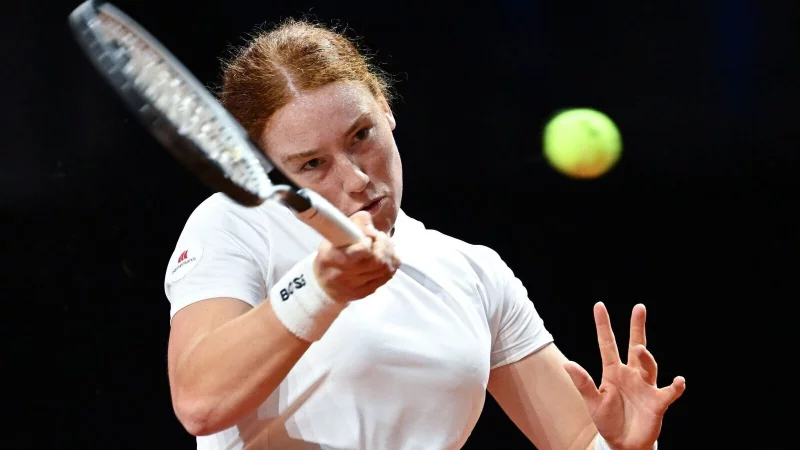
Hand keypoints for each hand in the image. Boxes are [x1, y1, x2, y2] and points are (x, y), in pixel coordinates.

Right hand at [314, 211, 399, 302]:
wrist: (324, 286)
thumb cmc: (330, 255)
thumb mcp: (332, 236)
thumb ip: (351, 225)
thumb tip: (368, 220)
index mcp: (332, 258)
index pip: (361, 250)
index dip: (369, 241)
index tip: (368, 236)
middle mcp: (343, 275)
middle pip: (377, 260)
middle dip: (384, 245)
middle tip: (380, 237)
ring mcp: (356, 287)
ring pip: (385, 268)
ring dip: (390, 253)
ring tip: (385, 245)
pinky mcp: (366, 292)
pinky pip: (387, 277)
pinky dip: (392, 264)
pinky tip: (387, 257)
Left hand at [564, 303, 685, 449]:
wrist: (622, 444)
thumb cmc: (607, 421)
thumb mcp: (592, 402)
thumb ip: (583, 383)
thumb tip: (568, 364)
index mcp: (612, 371)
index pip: (607, 344)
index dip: (603, 325)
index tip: (599, 305)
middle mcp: (631, 374)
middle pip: (634, 345)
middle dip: (637, 327)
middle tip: (639, 308)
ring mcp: (645, 386)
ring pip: (649, 365)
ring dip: (646, 357)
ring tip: (640, 349)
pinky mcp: (658, 402)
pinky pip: (669, 392)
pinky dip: (676, 387)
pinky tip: (678, 381)